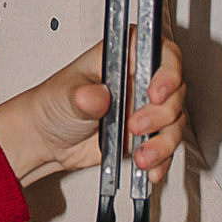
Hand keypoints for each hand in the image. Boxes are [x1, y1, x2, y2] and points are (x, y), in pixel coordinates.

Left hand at [0, 36, 185, 187]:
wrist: (46, 140)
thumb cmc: (54, 104)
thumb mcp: (64, 95)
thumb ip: (82, 96)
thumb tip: (97, 96)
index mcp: (122, 58)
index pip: (160, 52)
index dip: (167, 71)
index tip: (156, 92)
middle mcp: (138, 80)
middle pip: (175, 90)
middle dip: (162, 113)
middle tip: (136, 125)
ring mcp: (144, 108)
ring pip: (174, 121)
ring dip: (163, 141)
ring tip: (141, 155)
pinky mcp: (145, 135)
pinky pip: (166, 146)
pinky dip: (162, 159)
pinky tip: (150, 168)